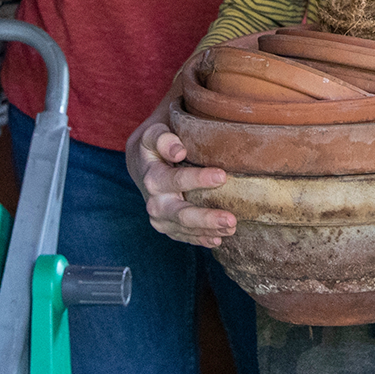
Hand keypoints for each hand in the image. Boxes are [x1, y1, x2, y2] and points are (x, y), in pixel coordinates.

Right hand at [131, 117, 235, 245]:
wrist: (142, 164)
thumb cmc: (155, 145)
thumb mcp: (154, 134)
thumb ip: (163, 138)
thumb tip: (179, 150)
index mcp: (152, 177)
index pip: (176, 180)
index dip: (199, 179)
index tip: (222, 176)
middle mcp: (155, 202)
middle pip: (181, 214)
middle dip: (206, 218)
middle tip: (231, 219)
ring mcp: (161, 218)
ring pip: (185, 229)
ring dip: (209, 230)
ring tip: (231, 228)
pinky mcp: (168, 227)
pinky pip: (185, 236)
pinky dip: (200, 239)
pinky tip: (217, 239)